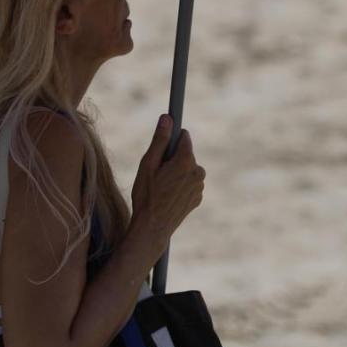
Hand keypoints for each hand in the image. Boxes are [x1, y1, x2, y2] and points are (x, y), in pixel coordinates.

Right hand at [130, 114, 204, 242]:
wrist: (152, 228)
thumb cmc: (146, 196)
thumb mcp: (148, 165)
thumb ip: (160, 140)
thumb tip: (167, 118)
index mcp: (186, 161)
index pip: (184, 137)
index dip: (171, 140)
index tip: (163, 144)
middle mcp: (198, 172)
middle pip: (186, 155)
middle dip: (172, 159)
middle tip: (156, 173)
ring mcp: (200, 187)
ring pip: (188, 170)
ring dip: (177, 174)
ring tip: (161, 188)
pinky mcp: (198, 198)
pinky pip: (189, 184)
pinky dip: (180, 186)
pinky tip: (167, 197)